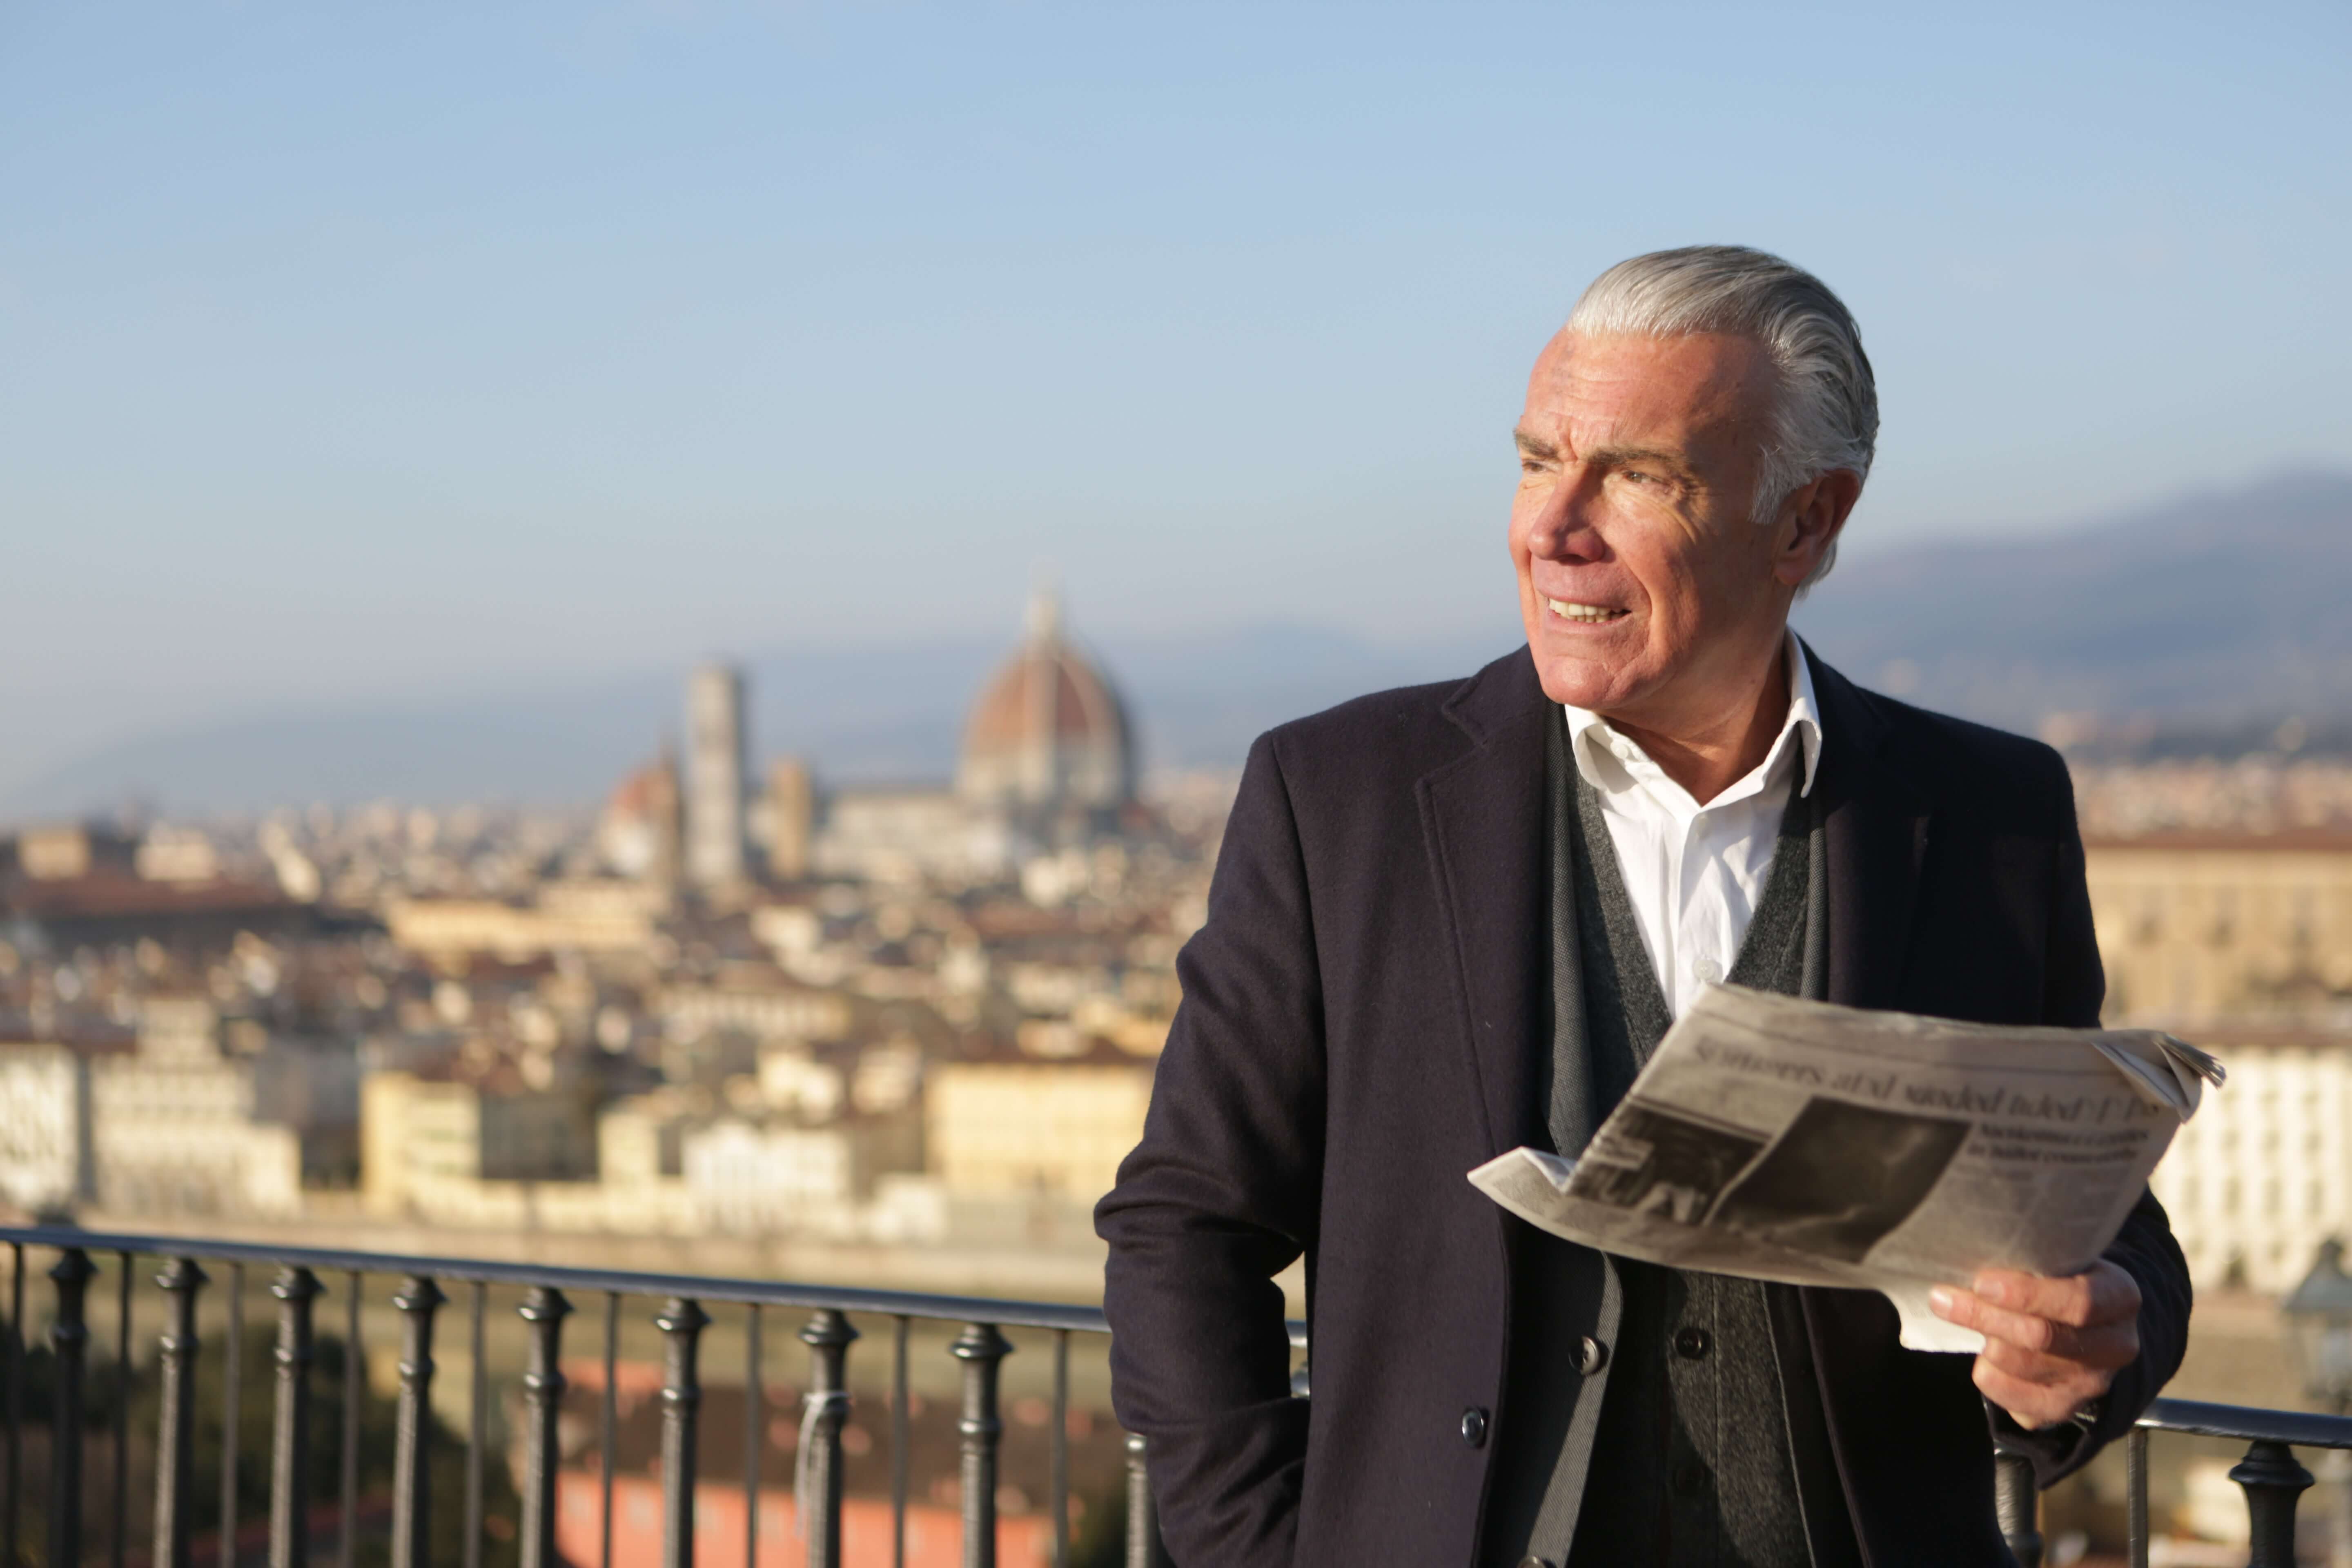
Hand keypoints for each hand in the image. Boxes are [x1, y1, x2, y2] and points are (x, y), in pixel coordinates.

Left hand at [1928, 1262, 2140, 1429]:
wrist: (2086, 1326)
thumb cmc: (2061, 1280)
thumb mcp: (2061, 1261)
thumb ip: (2031, 1261)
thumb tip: (1970, 1260)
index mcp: (2121, 1298)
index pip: (2079, 1301)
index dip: (2026, 1294)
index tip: (1981, 1282)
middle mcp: (2116, 1346)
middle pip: (2042, 1337)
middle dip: (1984, 1316)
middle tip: (1943, 1298)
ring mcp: (2094, 1383)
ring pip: (2022, 1367)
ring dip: (1982, 1342)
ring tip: (1959, 1318)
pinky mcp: (2066, 1408)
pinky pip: (2017, 1402)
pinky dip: (1989, 1377)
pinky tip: (1981, 1357)